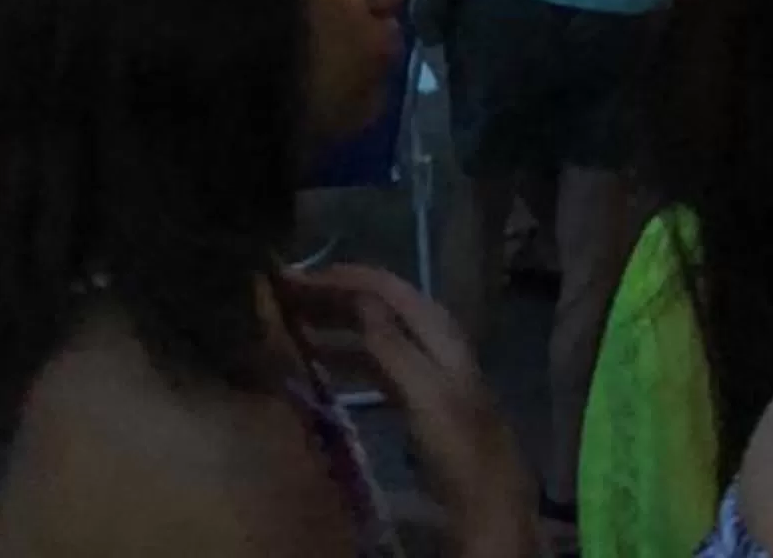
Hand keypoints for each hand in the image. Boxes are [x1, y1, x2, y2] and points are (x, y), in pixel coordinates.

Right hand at [284, 268, 534, 557]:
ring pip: (372, 332)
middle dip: (333, 297)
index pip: (384, 284)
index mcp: (436, 325)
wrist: (486, 494)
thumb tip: (359, 295)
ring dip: (335, 326)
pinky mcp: (414, 393)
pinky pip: (373, 362)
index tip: (296, 278)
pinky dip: (346, 357)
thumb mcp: (425, 392)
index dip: (341, 277)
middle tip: (285, 300)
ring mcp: (422, 364)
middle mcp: (430, 335)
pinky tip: (321, 365)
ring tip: (293, 329)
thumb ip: (393, 344)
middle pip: (376, 304)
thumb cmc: (457, 440)